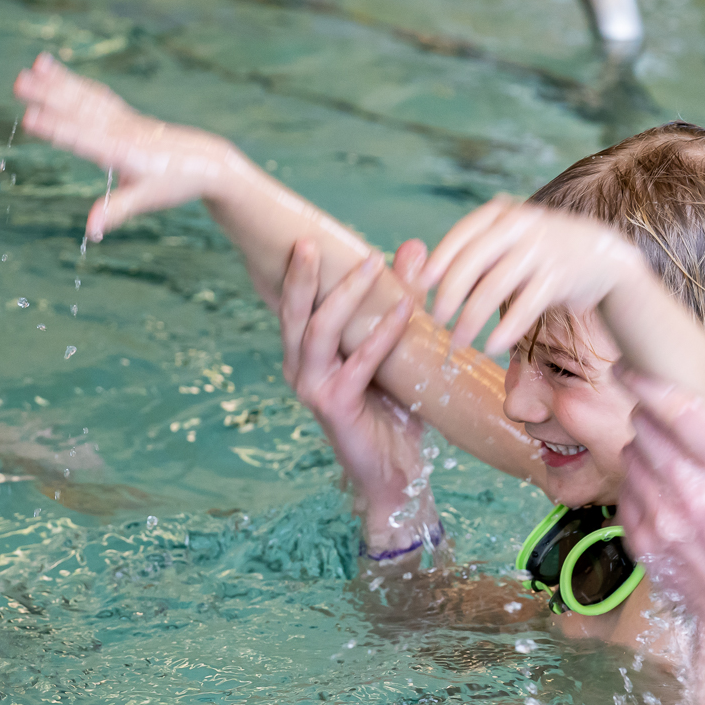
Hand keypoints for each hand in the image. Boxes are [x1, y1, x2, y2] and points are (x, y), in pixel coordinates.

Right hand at [14, 52, 242, 244]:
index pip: (85, 140)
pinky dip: (74, 82)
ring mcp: (124, 120)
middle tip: (18, 84)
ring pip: (86, 98)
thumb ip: (116, 211)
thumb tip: (90, 231)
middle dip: (50, 97)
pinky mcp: (126, 115)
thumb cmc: (176, 184)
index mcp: (125, 153)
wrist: (207, 163)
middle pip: (81, 112)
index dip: (58, 130)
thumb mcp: (146, 200)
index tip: (29, 119)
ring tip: (31, 67)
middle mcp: (122, 132)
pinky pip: (95, 95)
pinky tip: (53, 69)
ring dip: (57, 83)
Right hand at [280, 240, 433, 548]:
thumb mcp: (397, 348)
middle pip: (294, 312)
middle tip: (311, 239)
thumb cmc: (394, 410)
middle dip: (301, 275)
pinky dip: (382, 333)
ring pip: (318, 331)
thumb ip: (400, 297)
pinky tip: (404, 309)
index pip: (296, 304)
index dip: (298, 270)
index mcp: (307, 354)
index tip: (309, 231)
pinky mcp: (335, 406)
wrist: (396, 472)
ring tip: (369, 264)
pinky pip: (359, 362)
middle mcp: (300, 368)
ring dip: (345, 295)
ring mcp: (313, 388)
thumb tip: (410, 246)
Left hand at [413, 196, 653, 354]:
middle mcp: (520, 225)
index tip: (424, 287)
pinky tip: (492, 347)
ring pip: (494, 287)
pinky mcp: (558, 276)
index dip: (438, 261)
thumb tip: (426, 274)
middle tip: (437, 321)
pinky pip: (524, 306)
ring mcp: (541, 249)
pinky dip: (505, 329)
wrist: (604, 255)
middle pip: (471, 263)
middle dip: (449, 296)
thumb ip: (477, 250)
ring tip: (459, 342)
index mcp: (502, 213)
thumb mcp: (512, 238)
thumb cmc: (544, 252)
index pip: (461, 235)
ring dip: (471, 319)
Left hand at [617, 353, 704, 704]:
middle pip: (648, 429)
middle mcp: (698, 496)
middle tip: (662, 418)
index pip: (680, 410)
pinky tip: (666, 495)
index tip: (629, 366)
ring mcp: (667, 522)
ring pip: (631, 455)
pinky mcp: (643, 541)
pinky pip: (626, 490)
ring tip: (673, 463)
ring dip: (643, 448)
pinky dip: (640, 483)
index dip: (647, 382)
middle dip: (648, 414)